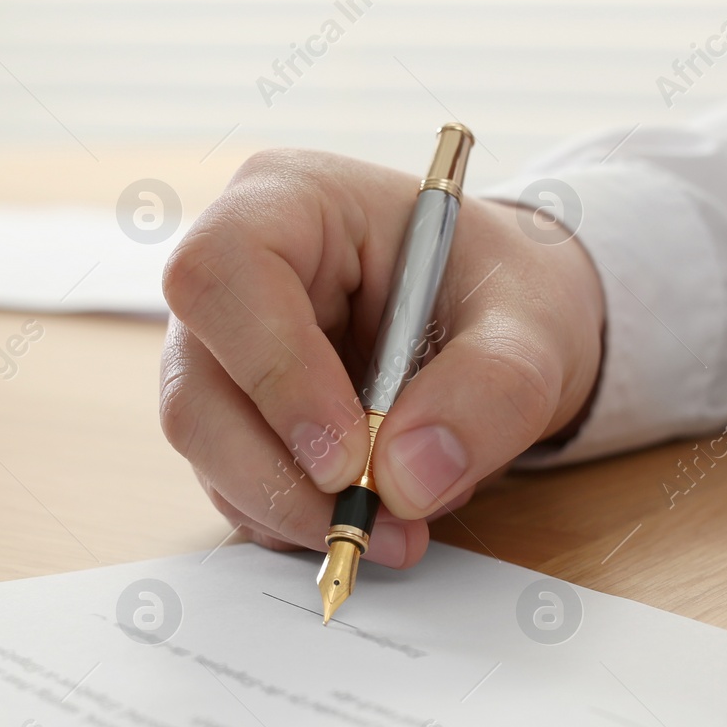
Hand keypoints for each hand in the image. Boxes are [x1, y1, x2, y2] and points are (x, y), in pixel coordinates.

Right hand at [160, 149, 603, 568]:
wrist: (502, 329)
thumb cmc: (503, 295)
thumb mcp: (532, 328)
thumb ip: (490, 390)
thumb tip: (407, 480)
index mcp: (290, 201)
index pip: (224, 272)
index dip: (274, 370)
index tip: (349, 455)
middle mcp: (233, 274)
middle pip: (195, 384)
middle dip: (280, 474)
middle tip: (378, 522)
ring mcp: (222, 351)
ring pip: (207, 448)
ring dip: (295, 509)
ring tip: (401, 525)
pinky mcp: (234, 417)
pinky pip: (233, 486)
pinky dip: (298, 520)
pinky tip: (373, 512)